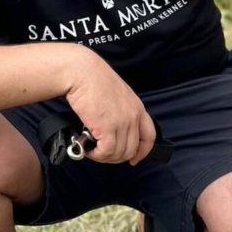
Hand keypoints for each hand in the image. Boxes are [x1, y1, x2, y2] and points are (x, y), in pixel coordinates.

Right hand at [64, 48, 155, 164]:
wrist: (82, 72)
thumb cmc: (93, 80)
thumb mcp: (117, 95)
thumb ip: (121, 112)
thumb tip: (113, 132)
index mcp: (137, 108)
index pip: (149, 136)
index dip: (143, 152)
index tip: (134, 159)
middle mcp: (133, 116)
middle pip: (132, 149)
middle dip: (116, 157)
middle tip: (101, 153)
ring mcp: (122, 122)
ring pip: (118, 153)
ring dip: (103, 156)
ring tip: (91, 149)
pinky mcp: (108, 127)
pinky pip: (106, 151)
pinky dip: (96, 154)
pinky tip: (87, 148)